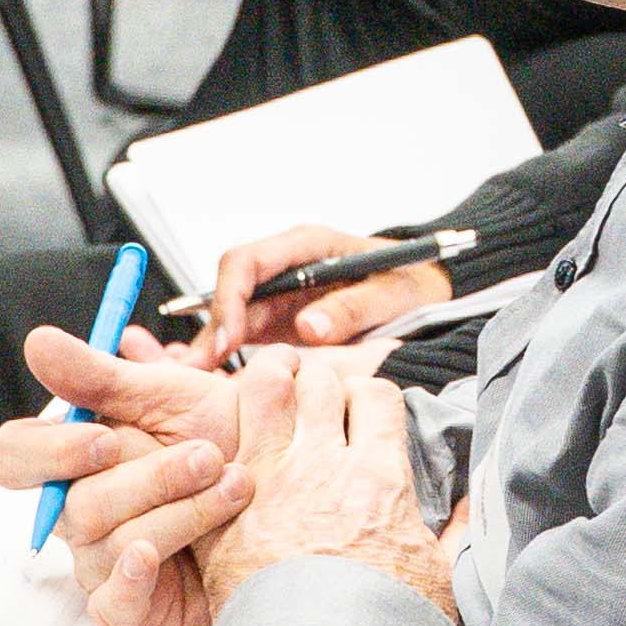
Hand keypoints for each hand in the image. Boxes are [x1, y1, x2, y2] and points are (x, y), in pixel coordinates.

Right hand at [0, 324, 249, 625]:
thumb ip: (100, 374)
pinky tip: (156, 558)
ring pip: (110, 546)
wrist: (285, 485)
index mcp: (73, 455)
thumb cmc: (223, 435)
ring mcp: (102, 559)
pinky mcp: (134, 603)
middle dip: (148, 480)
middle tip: (206, 456)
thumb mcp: (169, 394)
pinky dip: (132, 581)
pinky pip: (111, 606)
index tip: (105, 439)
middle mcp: (79, 509)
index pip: (12, 456)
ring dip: (181, 513)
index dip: (49, 451)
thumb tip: (37, 343)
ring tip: (236, 484)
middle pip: (74, 506)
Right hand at [193, 222, 459, 367]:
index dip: (229, 300)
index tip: (228, 340)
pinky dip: (228, 354)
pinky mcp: (285, 317)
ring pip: (233, 313)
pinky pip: (247, 332)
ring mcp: (283, 292)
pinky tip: (214, 379)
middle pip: (232, 289)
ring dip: (213, 344)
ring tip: (195, 379)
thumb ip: (353, 307)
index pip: (248, 262)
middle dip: (213, 327)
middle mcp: (288, 266)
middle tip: (200, 369)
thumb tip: (309, 328)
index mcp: (308, 246)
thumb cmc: (414, 281)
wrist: (430, 290)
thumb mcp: (393, 294)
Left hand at [208, 347, 454, 622]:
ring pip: (266, 389)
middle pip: (321, 382)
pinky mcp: (224, 508)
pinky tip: (227, 442)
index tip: (365, 410)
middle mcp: (323, 464)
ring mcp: (268, 480)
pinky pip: (217, 441)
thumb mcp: (442, 577)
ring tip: (271, 392)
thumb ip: (460, 530)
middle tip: (314, 400)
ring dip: (271, 382)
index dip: (371, 394)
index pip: (378, 395)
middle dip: (321, 381)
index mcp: (379, 476)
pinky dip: (224, 432)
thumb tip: (477, 500)